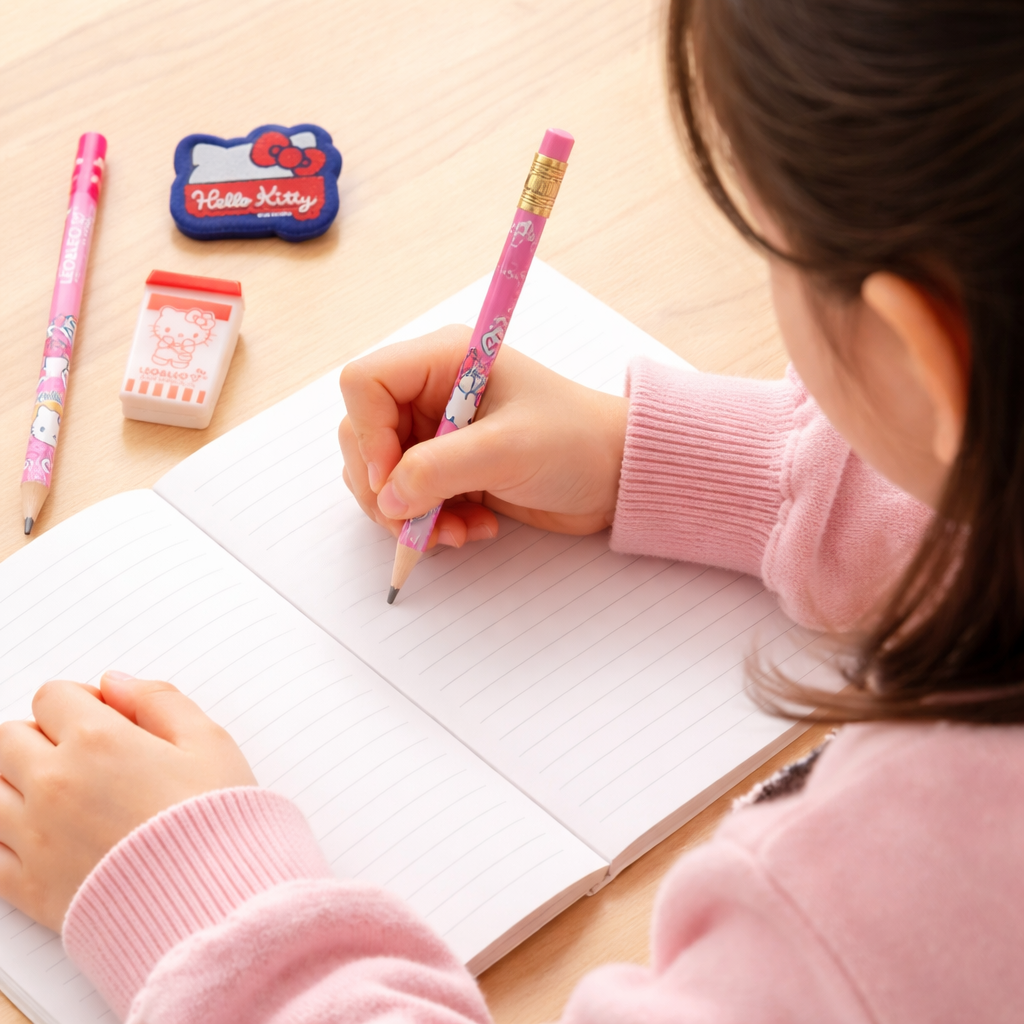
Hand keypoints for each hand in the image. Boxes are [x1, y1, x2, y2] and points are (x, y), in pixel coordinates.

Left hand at [0, 672, 255, 931]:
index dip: (80, 700)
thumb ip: (160, 700)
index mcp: (97, 741)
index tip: (105, 718)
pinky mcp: (28, 887)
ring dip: (17, 783)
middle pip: (9, 738)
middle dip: (41, 736)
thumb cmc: (218, 822)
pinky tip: (41, 835)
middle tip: (81, 754)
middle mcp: (55, 782)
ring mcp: (34, 836)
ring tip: (60, 794)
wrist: (213, 905)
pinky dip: (6, 836)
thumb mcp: (209, 742)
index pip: (53, 696)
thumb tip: (116, 683)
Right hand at [338, 325, 628, 546]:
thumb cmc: (576, 442)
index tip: (391, 480)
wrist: (618, 475)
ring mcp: (438, 433)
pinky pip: (410, 499)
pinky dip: (430, 523)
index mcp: (443, 360)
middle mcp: (432, 391)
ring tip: (455, 532)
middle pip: (362, 435)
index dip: (367, 434)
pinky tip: (472, 530)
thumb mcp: (506, 450)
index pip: (365, 384)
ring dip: (409, 514)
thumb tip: (385, 498)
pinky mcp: (450, 469)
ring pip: (382, 475)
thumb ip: (438, 469)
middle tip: (414, 523)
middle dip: (384, 488)